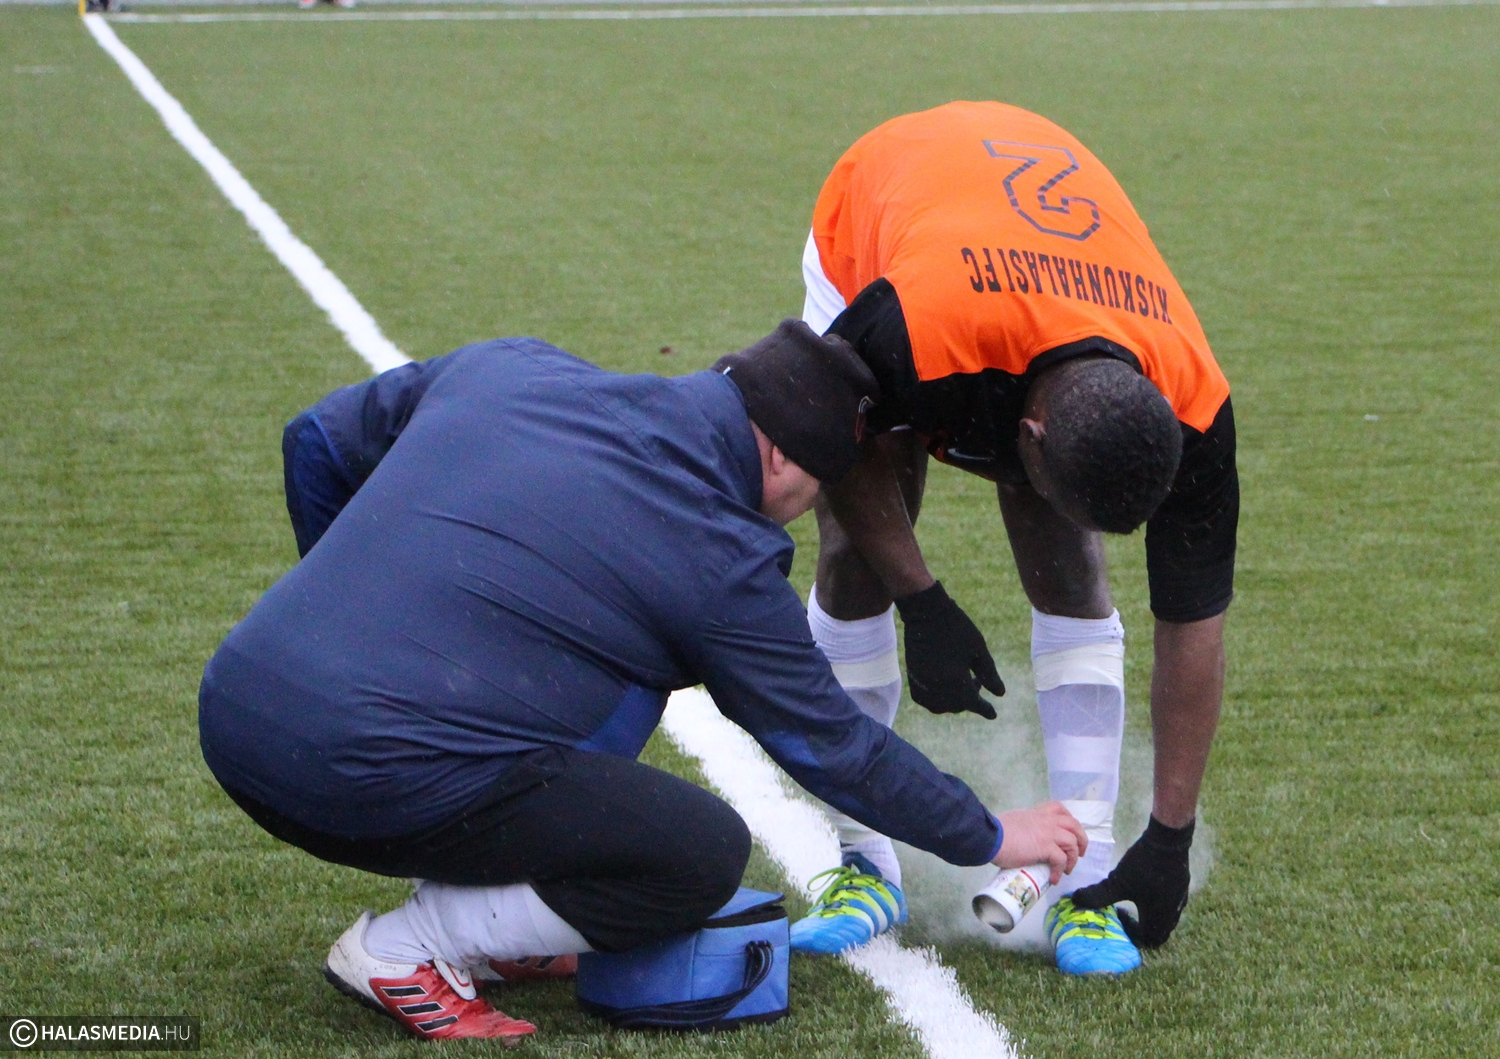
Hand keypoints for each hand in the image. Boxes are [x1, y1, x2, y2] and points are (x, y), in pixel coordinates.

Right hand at [894, 581, 1004, 718]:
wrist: (925, 612)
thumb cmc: (956, 627)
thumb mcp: (978, 649)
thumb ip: (989, 674)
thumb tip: (999, 694)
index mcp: (955, 679)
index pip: (972, 703)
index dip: (984, 709)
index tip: (993, 714)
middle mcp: (936, 685)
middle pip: (955, 706)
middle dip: (969, 701)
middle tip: (977, 683)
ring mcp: (921, 681)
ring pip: (938, 706)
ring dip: (952, 704)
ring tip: (961, 688)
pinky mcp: (912, 675)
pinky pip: (923, 699)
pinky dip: (935, 701)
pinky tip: (943, 690)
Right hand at [993, 802, 1087, 884]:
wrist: (990, 837)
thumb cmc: (995, 830)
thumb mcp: (1013, 821)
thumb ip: (1023, 826)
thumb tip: (1022, 838)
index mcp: (1037, 812)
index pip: (1060, 809)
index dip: (1069, 821)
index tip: (1070, 832)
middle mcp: (1047, 820)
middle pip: (1074, 826)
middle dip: (1081, 840)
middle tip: (1080, 853)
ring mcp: (1048, 833)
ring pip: (1072, 843)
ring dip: (1073, 858)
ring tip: (1067, 870)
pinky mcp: (1046, 847)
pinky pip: (1061, 860)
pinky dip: (1060, 870)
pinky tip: (1054, 878)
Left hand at [1069, 816, 1193, 947]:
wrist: (1168, 841)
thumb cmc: (1143, 865)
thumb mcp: (1118, 882)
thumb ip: (1098, 895)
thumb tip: (1076, 901)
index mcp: (1159, 917)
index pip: (1150, 939)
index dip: (1134, 935)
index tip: (1120, 920)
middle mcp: (1173, 912)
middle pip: (1159, 931)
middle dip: (1142, 927)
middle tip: (1125, 914)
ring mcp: (1180, 897)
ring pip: (1166, 917)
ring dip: (1150, 915)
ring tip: (1133, 901)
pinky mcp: (1181, 884)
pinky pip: (1170, 903)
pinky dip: (1157, 903)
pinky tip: (1145, 887)